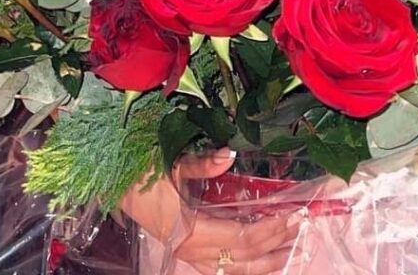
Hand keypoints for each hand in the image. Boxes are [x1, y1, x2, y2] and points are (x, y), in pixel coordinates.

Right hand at [120, 149, 302, 274]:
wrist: (116, 189)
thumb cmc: (142, 175)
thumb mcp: (171, 165)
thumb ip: (202, 163)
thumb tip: (229, 153)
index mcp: (190, 231)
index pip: (240, 239)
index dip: (269, 230)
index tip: (292, 216)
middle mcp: (191, 251)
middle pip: (243, 260)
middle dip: (275, 248)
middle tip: (301, 232)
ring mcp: (188, 257)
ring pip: (234, 271)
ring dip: (265, 264)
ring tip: (291, 254)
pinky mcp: (187, 255)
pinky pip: (221, 270)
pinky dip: (245, 268)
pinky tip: (261, 261)